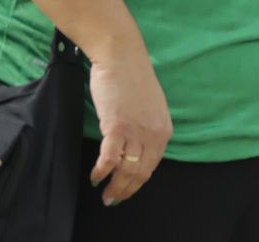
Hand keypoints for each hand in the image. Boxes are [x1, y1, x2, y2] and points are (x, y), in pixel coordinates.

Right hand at [88, 44, 172, 204]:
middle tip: (112, 200)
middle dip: (126, 190)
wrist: (122, 57)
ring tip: (104, 194)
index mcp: (164, 129)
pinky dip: (102, 172)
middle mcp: (154, 133)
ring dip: (114, 187)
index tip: (127, 190)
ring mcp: (136, 131)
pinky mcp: (117, 126)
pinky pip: (110, 159)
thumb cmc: (132, 79)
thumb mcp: (150, 108)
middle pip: (141, 172)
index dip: (138, 182)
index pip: (153, 165)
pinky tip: (95, 177)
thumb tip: (138, 149)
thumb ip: (147, 128)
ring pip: (127, 169)